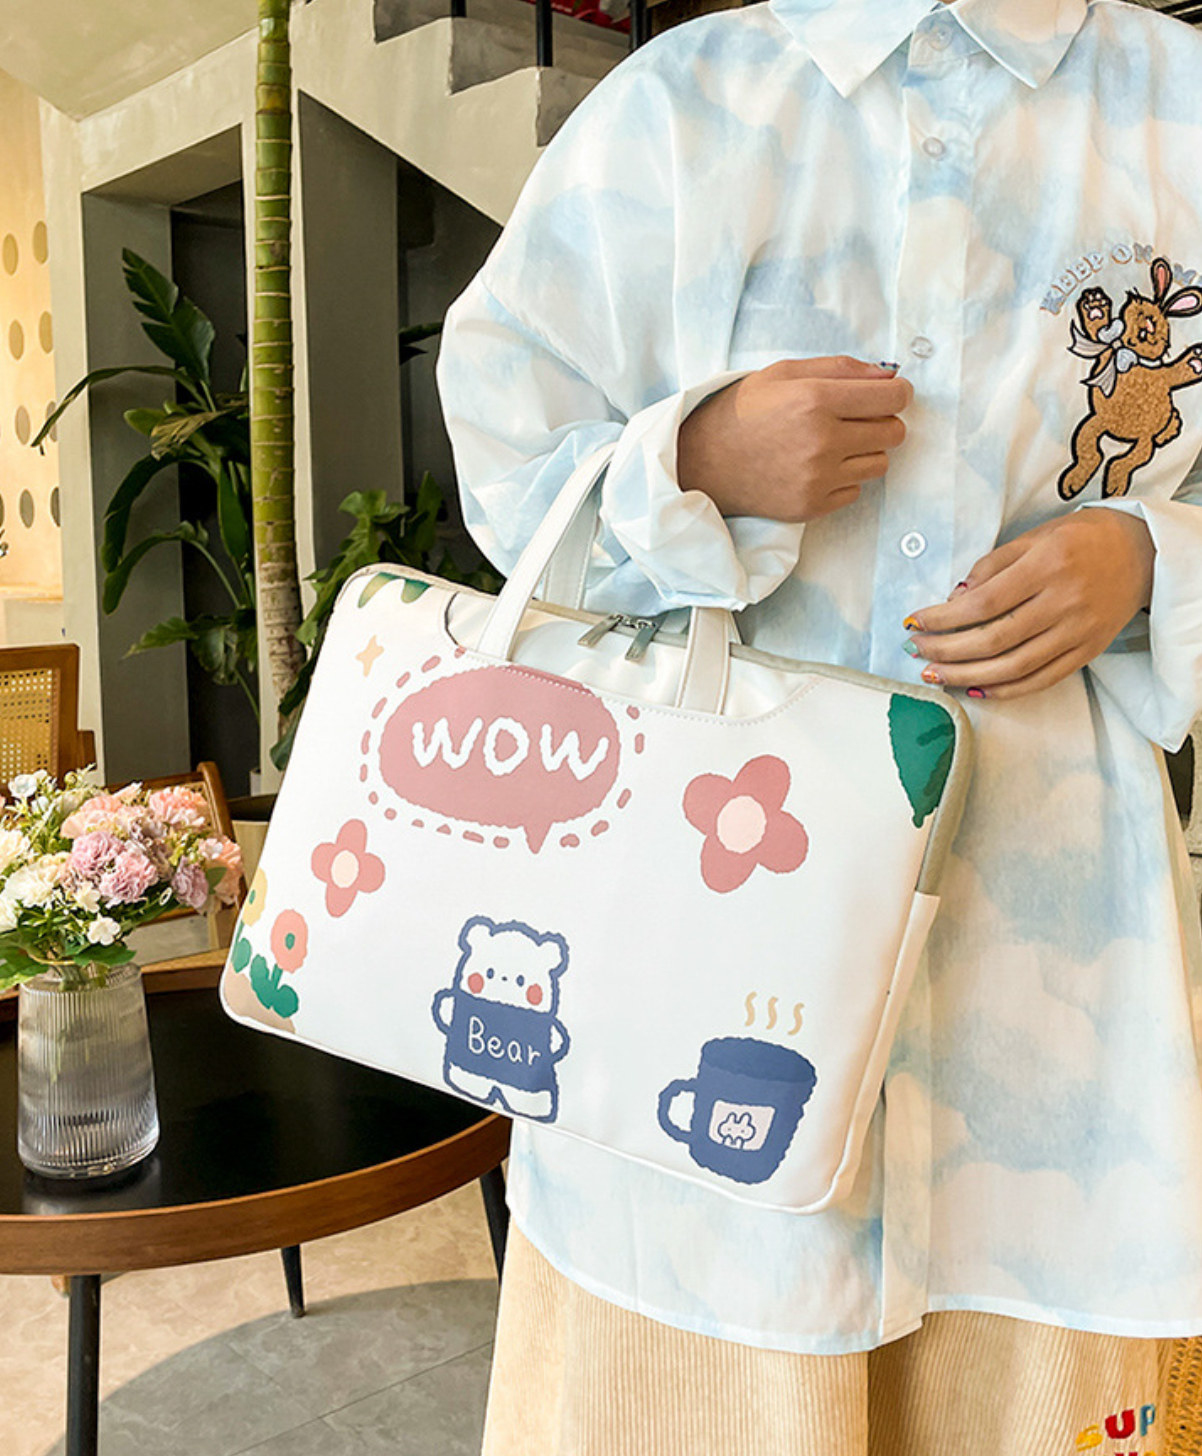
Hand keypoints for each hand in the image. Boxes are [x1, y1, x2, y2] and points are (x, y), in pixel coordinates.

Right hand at [677, 357, 912, 521]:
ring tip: (832, 444)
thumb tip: (888, 375)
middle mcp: (821, 441)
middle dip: (883, 421)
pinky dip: (843, 479)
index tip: (888, 394)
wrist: (702, 461)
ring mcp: (817, 478)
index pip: (892, 397)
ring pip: (880, 463)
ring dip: (865, 452)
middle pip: (894, 432)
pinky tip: (815, 467)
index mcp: (816, 400)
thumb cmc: (743, 412)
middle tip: (856, 418)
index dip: (896, 392)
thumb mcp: (785, 372)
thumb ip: (840, 368)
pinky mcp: (812, 506)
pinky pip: (855, 491)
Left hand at [904, 510, 1154, 699]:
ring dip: (966, 675)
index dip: (942, 619)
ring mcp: (1078, 632)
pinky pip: (1041, 679)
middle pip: (993, 640)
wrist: (1144, 552)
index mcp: (1047, 566)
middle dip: (946, 651)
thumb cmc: (1083, 538)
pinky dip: (1005, 689)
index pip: (982, 604)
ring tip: (935, 675)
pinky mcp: (1088, 652)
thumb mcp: (1035, 536)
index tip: (914, 623)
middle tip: (917, 651)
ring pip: (1013, 667)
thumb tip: (955, 598)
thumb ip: (993, 565)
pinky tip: (975, 687)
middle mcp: (1064, 602)